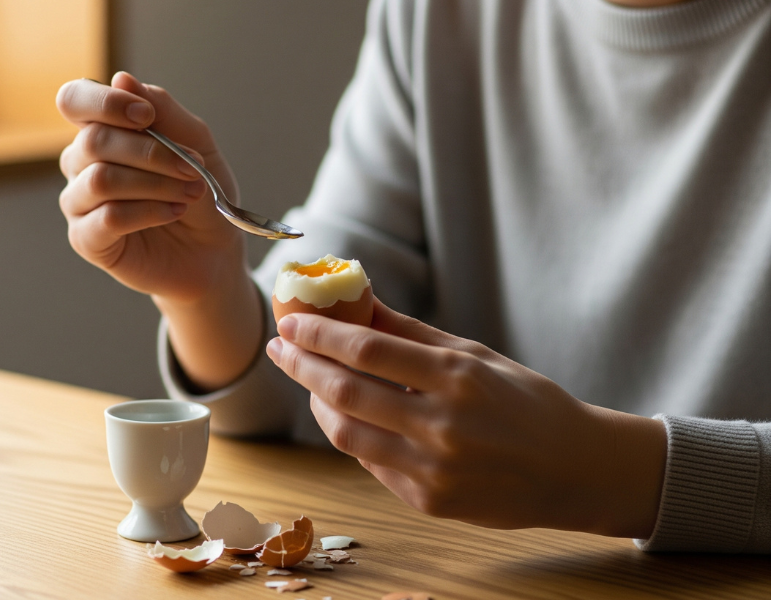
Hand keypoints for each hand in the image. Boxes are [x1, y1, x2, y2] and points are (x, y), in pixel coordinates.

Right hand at [57, 73, 261, 389]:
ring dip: (155, 184)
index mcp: (103, 131)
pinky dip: (148, 212)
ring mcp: (79, 202)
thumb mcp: (196, 144)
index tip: (147, 116)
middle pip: (94, 141)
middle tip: (194, 170)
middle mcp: (81, 163)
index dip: (104, 102)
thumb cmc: (201, 192)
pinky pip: (107, 218)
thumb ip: (164, 111)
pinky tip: (175, 213)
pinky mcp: (87, 240)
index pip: (75, 100)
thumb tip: (122, 79)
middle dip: (152, 153)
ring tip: (191, 194)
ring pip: (101, 179)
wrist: (214, 250)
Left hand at [266, 298, 666, 538]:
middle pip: (346, 391)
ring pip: (347, 434)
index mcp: (457, 378)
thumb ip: (411, 333)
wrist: (574, 470)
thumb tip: (358, 302)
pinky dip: (351, 434)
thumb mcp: (475, 356)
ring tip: (309, 381)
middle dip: (302, 366)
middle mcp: (442, 426)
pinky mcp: (429, 502)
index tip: (291, 322)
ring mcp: (434, 470)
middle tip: (280, 348)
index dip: (320, 334)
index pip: (368, 351)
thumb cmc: (526, 401)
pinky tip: (345, 414)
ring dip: (318, 403)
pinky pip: (370, 464)